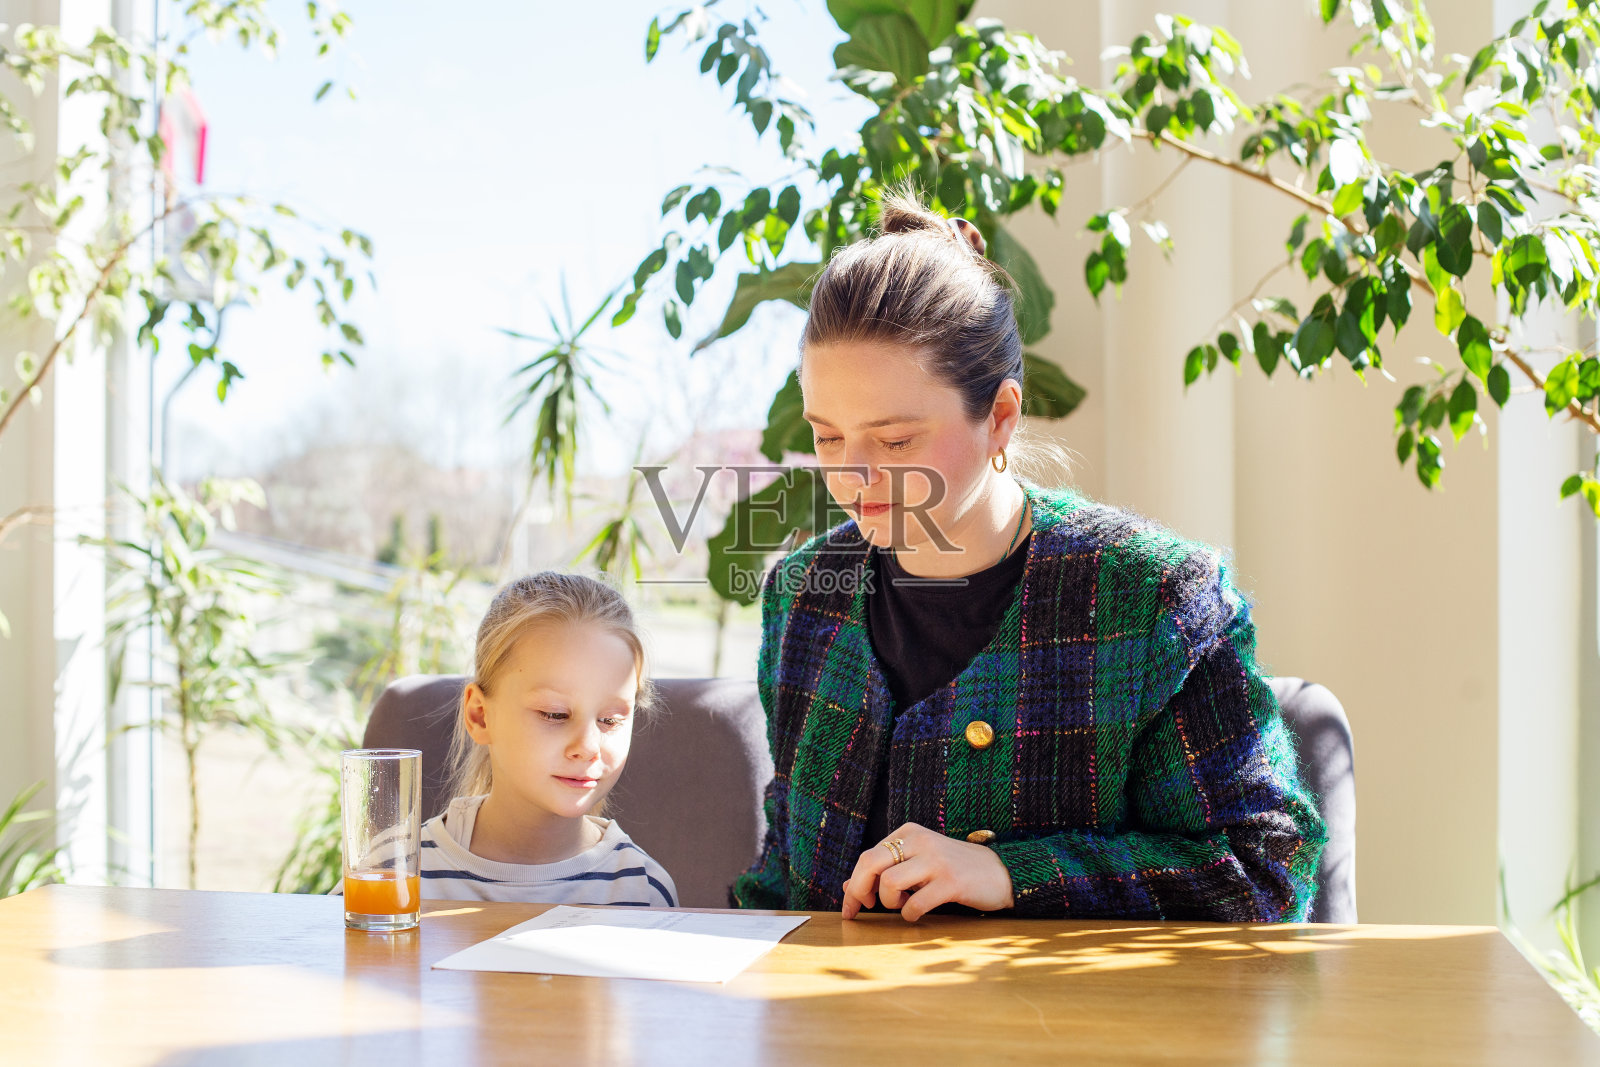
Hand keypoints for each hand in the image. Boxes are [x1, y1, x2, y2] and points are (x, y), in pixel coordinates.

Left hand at [841, 822, 1014, 921]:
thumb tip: (847, 887)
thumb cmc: (951, 869)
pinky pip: (915, 904)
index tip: (851, 906)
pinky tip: (917, 913)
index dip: (853, 884)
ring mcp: (936, 860)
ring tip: (903, 904)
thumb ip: (884, 871)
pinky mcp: (951, 882)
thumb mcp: (916, 863)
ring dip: (889, 902)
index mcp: (909, 832)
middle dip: (859, 891)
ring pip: (889, 883)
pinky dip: (909, 915)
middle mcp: (920, 841)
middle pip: (870, 863)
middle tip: (867, 907)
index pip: (867, 856)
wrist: (999, 872)